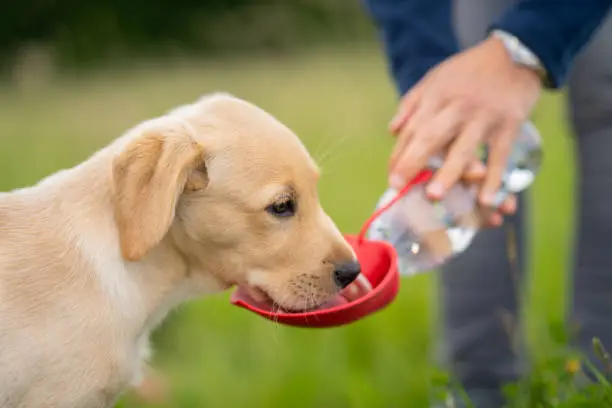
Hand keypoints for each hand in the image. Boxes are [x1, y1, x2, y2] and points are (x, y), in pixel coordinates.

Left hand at [388, 36, 540, 220]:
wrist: (515, 53)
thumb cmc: (469, 71)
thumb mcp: (435, 78)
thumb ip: (412, 103)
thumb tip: (392, 132)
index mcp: (435, 97)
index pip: (412, 130)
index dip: (399, 155)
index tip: (392, 178)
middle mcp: (456, 107)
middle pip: (430, 137)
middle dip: (412, 162)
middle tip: (397, 186)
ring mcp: (483, 117)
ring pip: (463, 148)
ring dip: (448, 173)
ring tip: (434, 195)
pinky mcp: (509, 125)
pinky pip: (499, 156)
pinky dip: (494, 179)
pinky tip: (485, 200)